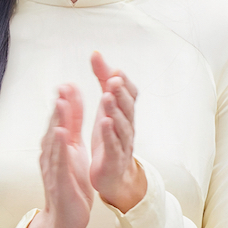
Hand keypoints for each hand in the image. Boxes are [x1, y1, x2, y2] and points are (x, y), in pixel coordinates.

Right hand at [21, 85, 93, 227]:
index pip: (62, 119)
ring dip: (57, 122)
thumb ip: (72, 126)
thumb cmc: (70, 182)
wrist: (66, 218)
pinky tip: (61, 135)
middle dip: (60, 106)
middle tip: (63, 86)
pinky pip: (58, 162)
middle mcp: (52, 154)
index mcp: (59, 145)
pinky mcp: (58, 182)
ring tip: (61, 103)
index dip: (66, 102)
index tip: (69, 83)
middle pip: (55, 126)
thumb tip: (71, 100)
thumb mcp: (74, 149)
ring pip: (54, 141)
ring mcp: (53, 168)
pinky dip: (59, 148)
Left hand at [88, 52, 145, 211]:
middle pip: (127, 106)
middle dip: (120, 92)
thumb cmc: (110, 136)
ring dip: (115, 110)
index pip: (130, 93)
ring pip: (122, 125)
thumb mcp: (106, 105)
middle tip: (113, 79)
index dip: (123, 82)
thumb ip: (102, 79)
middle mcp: (127, 125)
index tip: (114, 70)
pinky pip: (114, 146)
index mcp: (125, 112)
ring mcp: (123, 143)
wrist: (113, 174)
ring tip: (106, 97)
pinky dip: (110, 134)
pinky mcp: (114, 159)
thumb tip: (96, 53)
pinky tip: (104, 123)